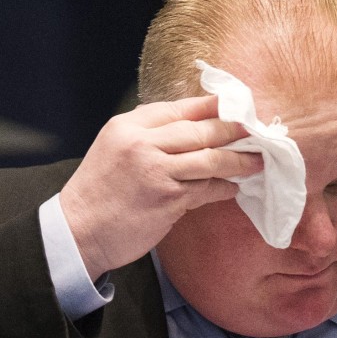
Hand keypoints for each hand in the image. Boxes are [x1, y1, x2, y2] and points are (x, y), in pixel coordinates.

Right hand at [59, 95, 262, 279]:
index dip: (212, 107)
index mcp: (128, 127)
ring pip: (210, 158)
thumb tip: (190, 125)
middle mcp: (142, 143)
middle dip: (233, 130)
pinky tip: (234, 187)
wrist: (79, 231)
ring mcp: (156, 171)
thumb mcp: (113, 148)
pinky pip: (207, 188)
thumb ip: (147, 134)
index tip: (237, 106)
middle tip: (257, 131)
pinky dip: (224, 187)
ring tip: (257, 160)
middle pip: (200, 130)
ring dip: (239, 160)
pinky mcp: (168, 199)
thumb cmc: (99, 193)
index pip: (178, 108)